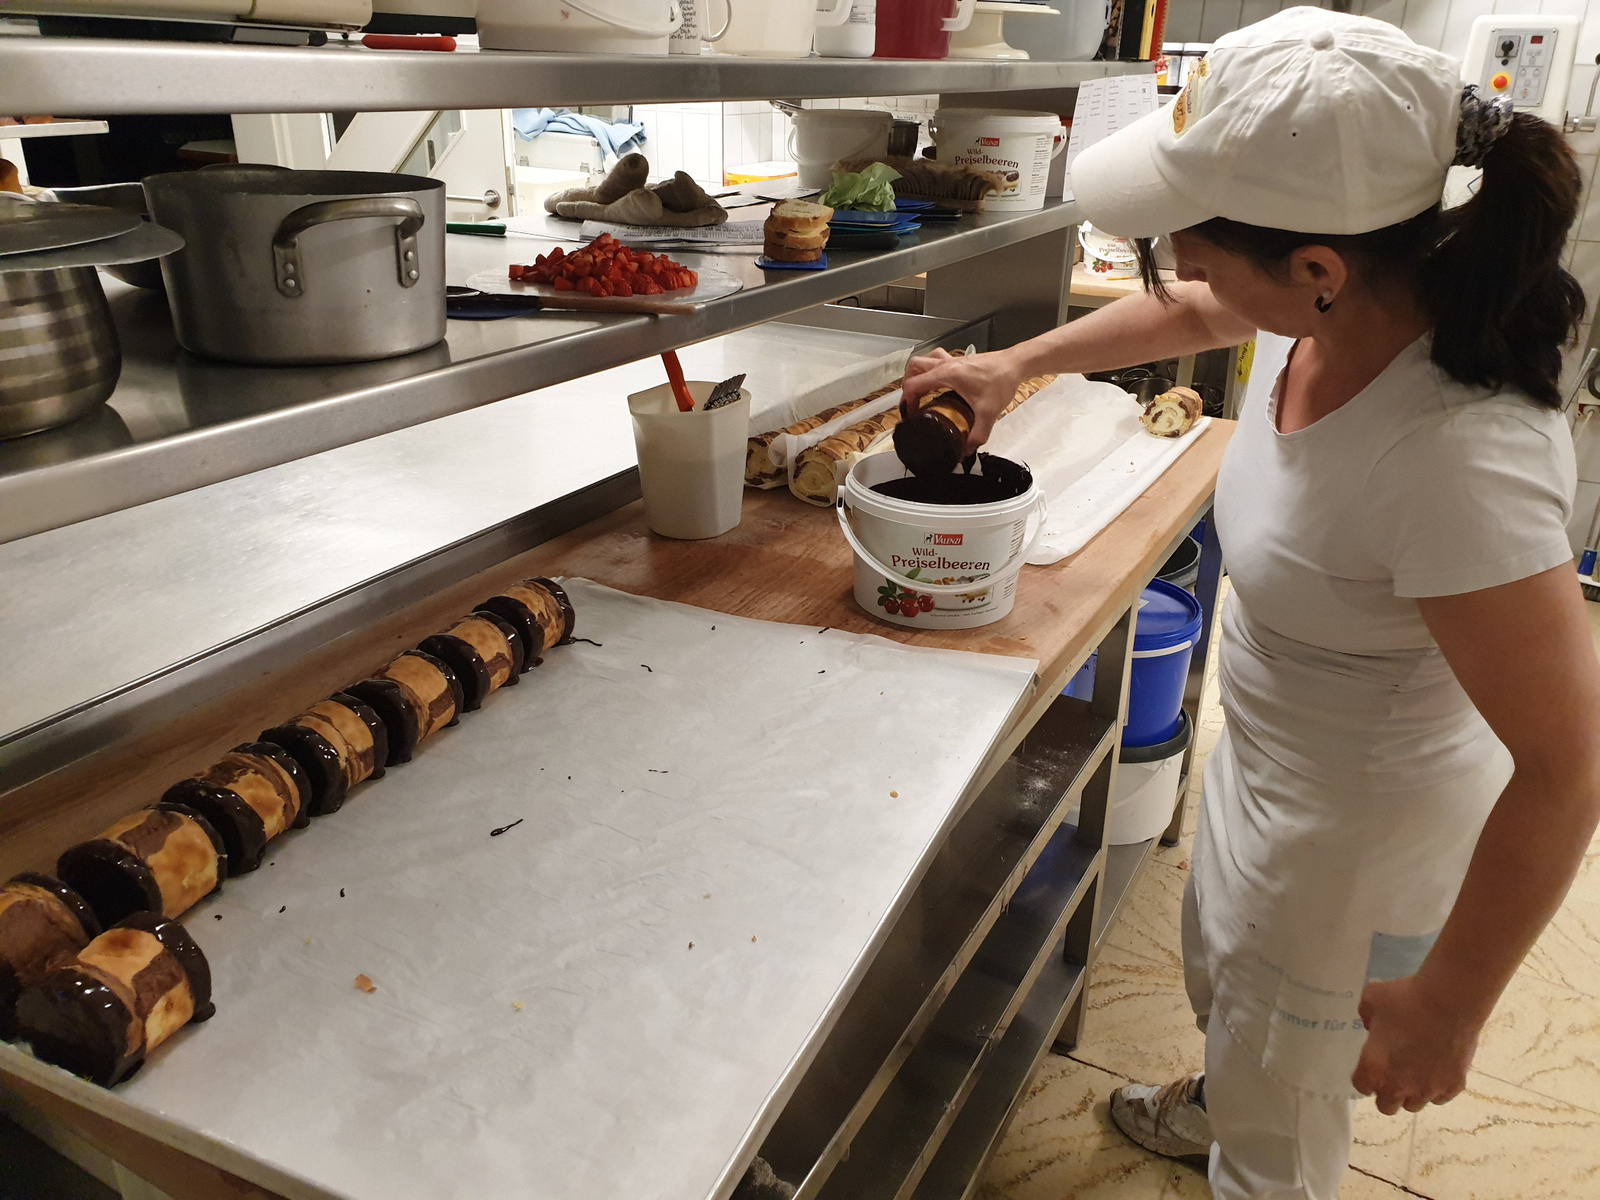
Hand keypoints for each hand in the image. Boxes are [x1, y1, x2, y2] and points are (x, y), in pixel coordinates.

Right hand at [900, 347, 1025, 452]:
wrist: (1015, 364)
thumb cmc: (1001, 380)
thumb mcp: (988, 413)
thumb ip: (977, 435)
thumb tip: (966, 450)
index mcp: (947, 374)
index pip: (914, 384)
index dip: (908, 401)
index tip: (912, 413)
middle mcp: (946, 364)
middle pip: (914, 367)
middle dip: (908, 384)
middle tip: (912, 401)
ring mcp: (953, 360)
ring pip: (924, 360)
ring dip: (918, 373)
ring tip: (919, 389)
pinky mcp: (960, 360)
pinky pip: (938, 360)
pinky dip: (932, 370)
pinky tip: (939, 383)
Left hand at [1351, 975, 1479, 1114]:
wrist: (1448, 1001)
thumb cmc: (1405, 998)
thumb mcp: (1371, 999)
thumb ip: (1366, 1018)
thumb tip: (1373, 1027)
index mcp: (1374, 1067)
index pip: (1361, 1086)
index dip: (1365, 1076)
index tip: (1372, 1065)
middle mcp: (1400, 1086)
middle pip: (1387, 1106)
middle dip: (1387, 1092)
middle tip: (1393, 1072)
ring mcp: (1428, 1089)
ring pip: (1414, 1105)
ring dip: (1412, 1092)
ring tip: (1417, 1071)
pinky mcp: (1454, 1086)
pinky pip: (1440, 1097)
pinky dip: (1437, 1088)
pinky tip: (1438, 1070)